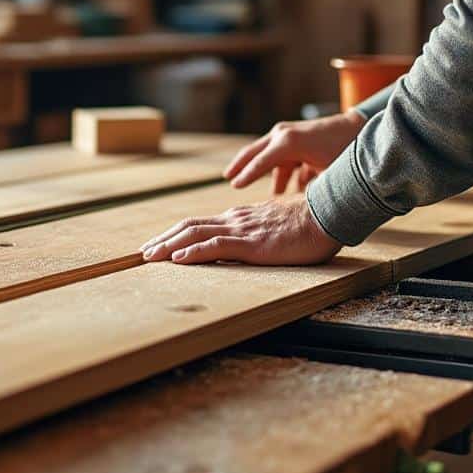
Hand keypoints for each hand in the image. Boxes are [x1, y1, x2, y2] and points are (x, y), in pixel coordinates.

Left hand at [140, 193, 341, 265]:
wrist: (329, 213)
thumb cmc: (310, 223)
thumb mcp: (277, 228)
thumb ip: (260, 233)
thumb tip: (251, 243)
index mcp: (240, 217)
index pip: (200, 224)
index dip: (176, 234)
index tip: (160, 245)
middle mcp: (235, 220)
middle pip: (189, 226)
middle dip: (163, 239)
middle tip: (143, 252)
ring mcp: (242, 230)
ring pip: (195, 234)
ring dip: (168, 246)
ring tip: (148, 257)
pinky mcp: (252, 243)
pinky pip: (216, 246)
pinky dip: (193, 252)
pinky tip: (178, 259)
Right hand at [223, 110, 365, 191]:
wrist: (360, 127)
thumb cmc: (345, 150)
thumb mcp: (327, 173)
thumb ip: (308, 189)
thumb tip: (294, 207)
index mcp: (288, 142)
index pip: (260, 162)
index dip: (246, 176)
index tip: (234, 187)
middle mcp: (283, 135)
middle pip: (254, 152)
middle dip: (241, 165)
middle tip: (228, 178)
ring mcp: (288, 134)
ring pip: (268, 156)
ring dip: (264, 173)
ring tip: (258, 190)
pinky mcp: (296, 138)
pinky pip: (281, 157)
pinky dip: (280, 172)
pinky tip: (285, 190)